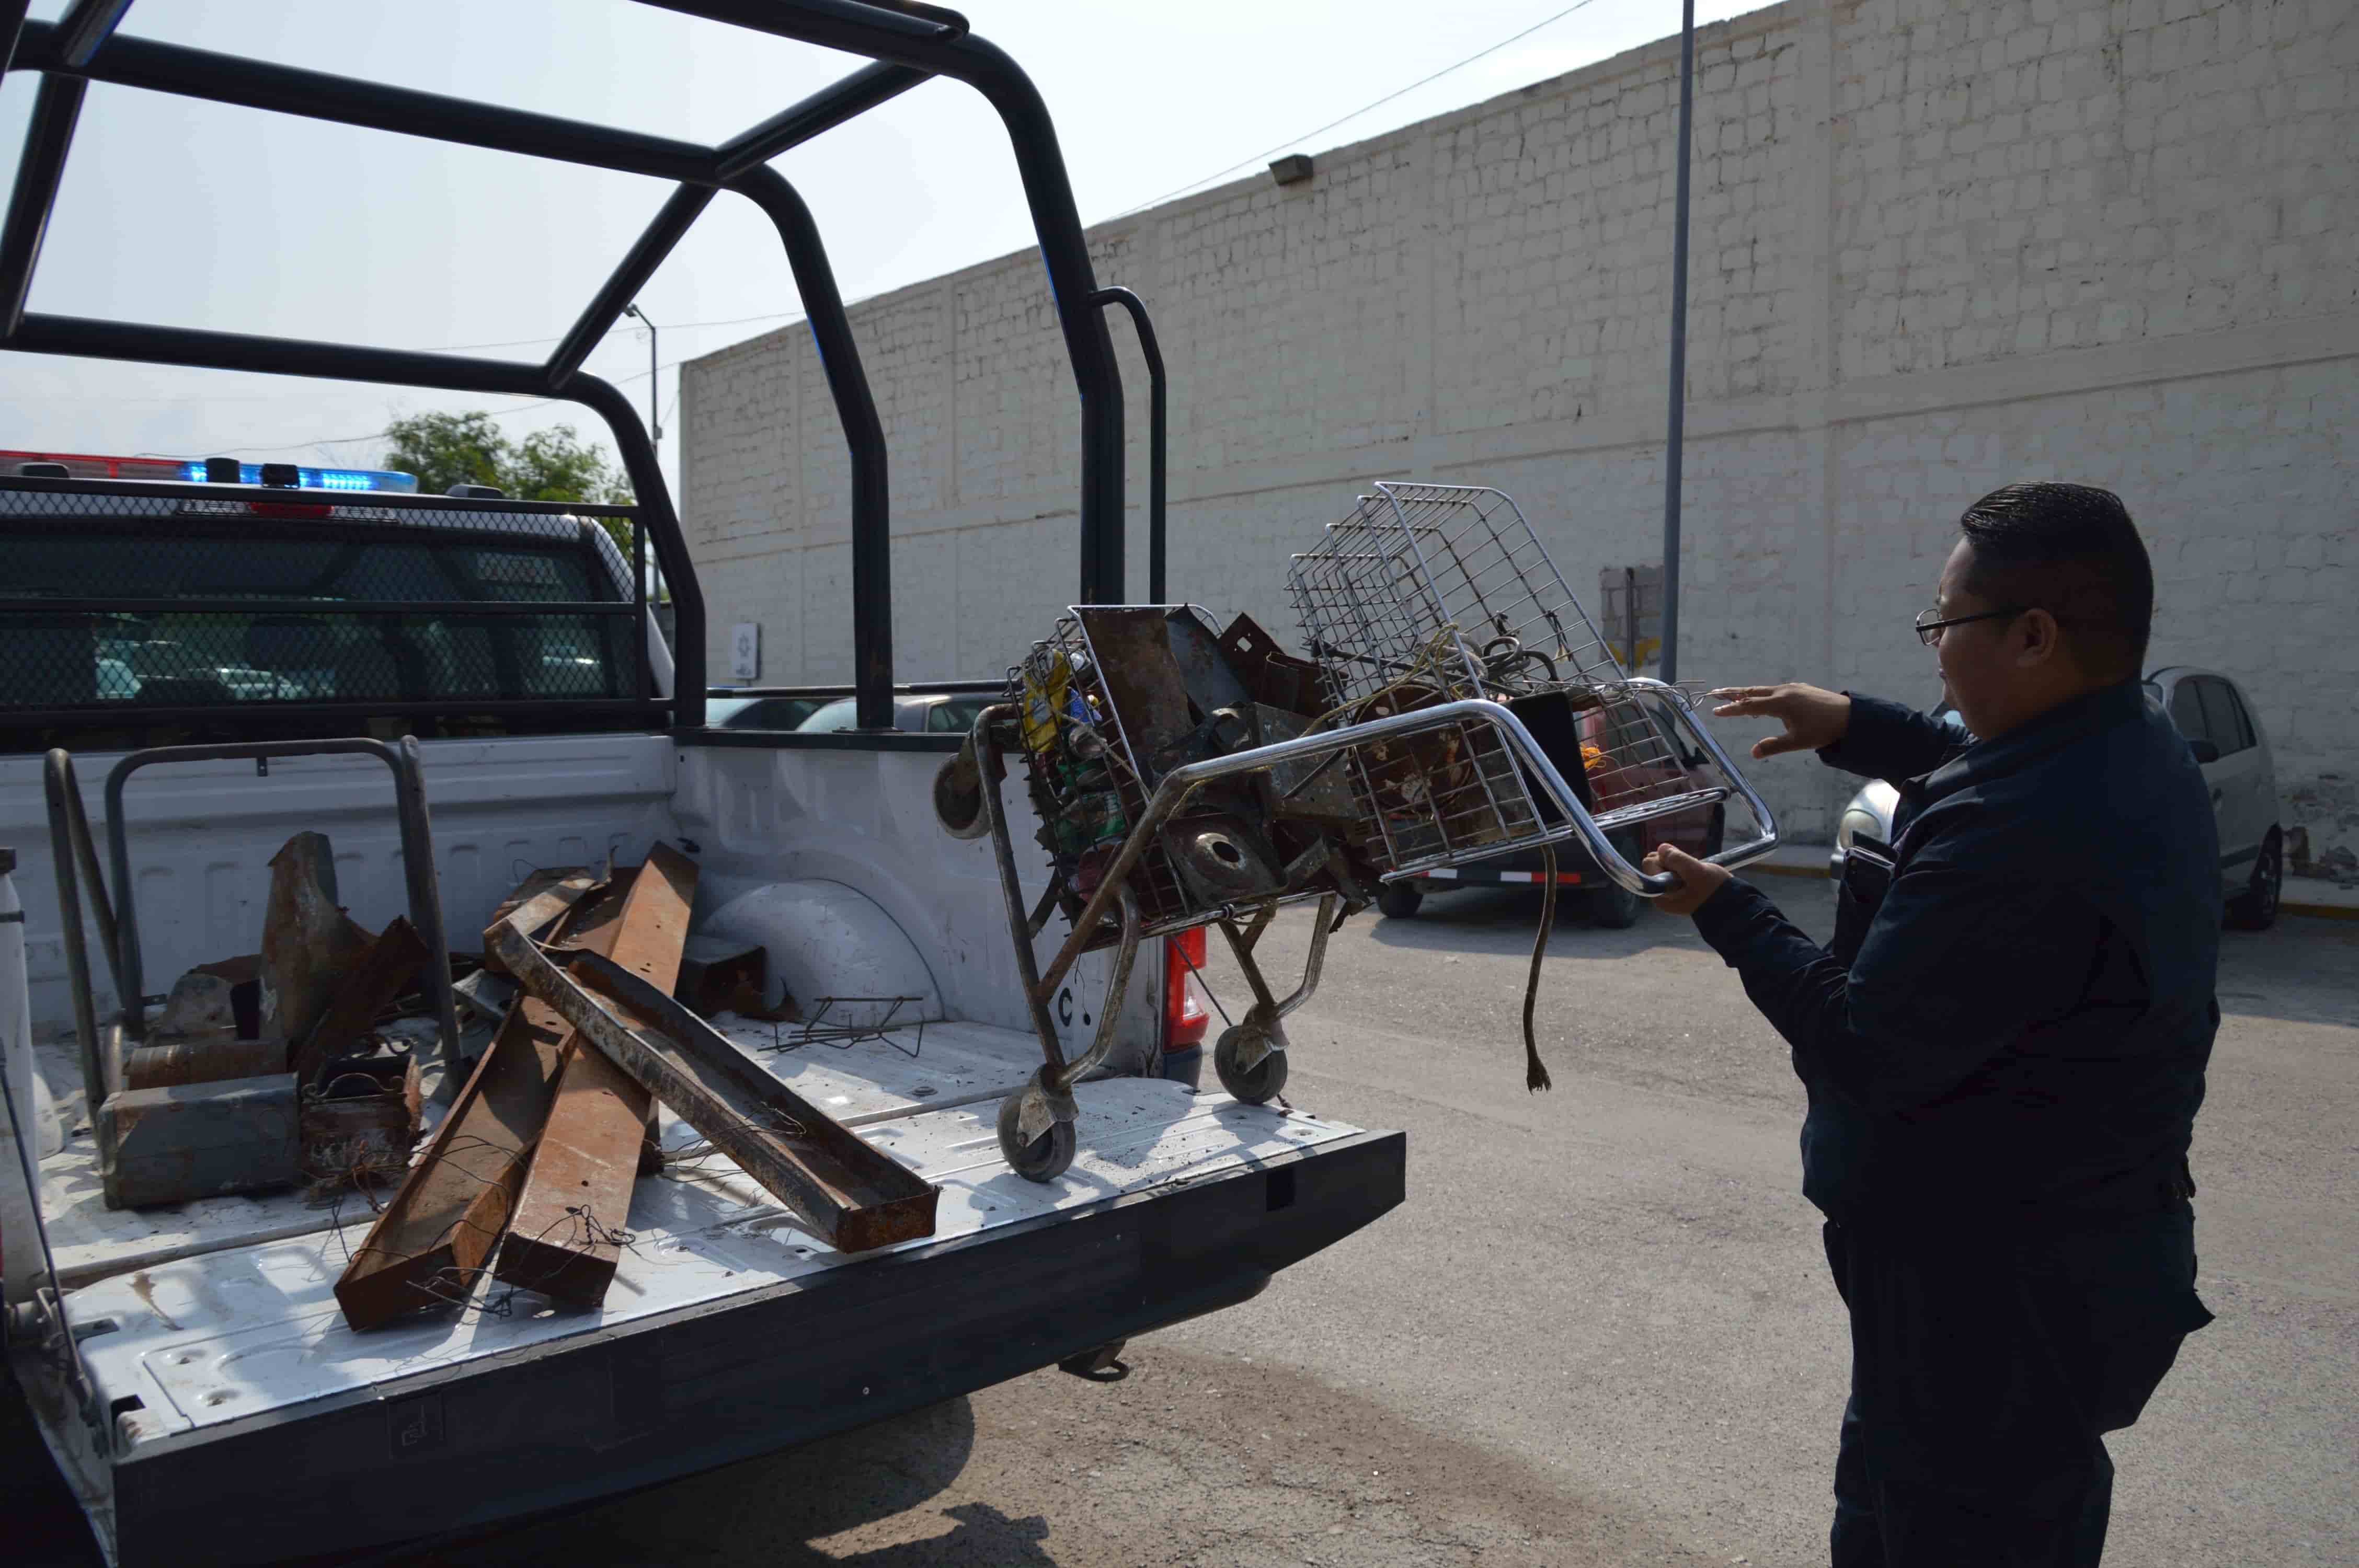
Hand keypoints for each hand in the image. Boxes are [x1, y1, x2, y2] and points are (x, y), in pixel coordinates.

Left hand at [1643, 842, 1729, 916]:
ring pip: (1666, 868)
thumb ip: (1677, 859)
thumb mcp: (1697, 872)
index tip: (1681, 865)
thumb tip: (1661, 848)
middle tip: (1690, 870)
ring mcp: (1669, 895)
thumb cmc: (1715, 890)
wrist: (1731, 905)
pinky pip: (1674, 874)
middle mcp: (1661, 896)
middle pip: (1656, 866)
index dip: (1664, 859)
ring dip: (1679, 866)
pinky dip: (1683, 871)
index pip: (1649, 864)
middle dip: (1671, 863)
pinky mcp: (1678, 892)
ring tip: (1694, 874)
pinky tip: (1694, 875)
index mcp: (1660, 895)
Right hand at [1708, 683, 1852, 759]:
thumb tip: (1754, 753)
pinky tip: (1763, 702)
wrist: (1850, 716)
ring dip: (1748, 694)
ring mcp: (1793, 688)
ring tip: (1734, 698)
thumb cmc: (1823, 730)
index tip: (1715, 711)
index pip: (1749, 705)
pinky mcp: (1801, 689)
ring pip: (1764, 690)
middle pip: (1752, 691)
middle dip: (1732, 693)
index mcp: (1780, 703)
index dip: (1731, 709)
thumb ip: (1773, 746)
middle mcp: (1784, 691)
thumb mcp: (1797, 742)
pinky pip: (1775, 690)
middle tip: (1715, 693)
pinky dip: (1763, 695)